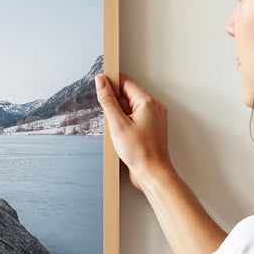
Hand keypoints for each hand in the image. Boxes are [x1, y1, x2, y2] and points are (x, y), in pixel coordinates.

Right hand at [95, 72, 172, 190]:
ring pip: (130, 108)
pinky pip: (134, 118)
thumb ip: (108, 100)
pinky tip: (122, 137)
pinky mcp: (151, 128)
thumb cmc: (140, 151)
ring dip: (119, 116)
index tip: (100, 87)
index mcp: (148, 102)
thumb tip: (101, 81)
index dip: (111, 84)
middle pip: (128, 96)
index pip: (126, 83)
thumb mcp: (117, 124)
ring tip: (119, 132)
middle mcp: (154, 107)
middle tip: (111, 121)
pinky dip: (125, 124)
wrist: (152, 173)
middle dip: (115, 105)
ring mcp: (154, 118)